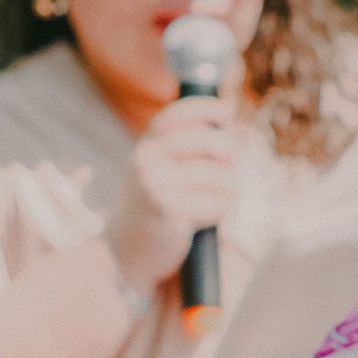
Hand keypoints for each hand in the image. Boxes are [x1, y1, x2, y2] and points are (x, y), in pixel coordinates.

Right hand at [103, 94, 241, 289]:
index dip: (206, 108)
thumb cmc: (153, 207)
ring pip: (220, 176)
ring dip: (231, 189)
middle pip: (207, 141)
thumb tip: (229, 128)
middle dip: (230, 152)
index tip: (227, 110)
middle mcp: (147, 159)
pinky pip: (218, 204)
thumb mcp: (158, 169)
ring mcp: (155, 184)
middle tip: (232, 166)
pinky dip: (223, 211)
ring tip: (221, 199)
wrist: (125, 249)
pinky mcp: (169, 211)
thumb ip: (185, 149)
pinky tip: (210, 217)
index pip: (177, 115)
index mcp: (146, 145)